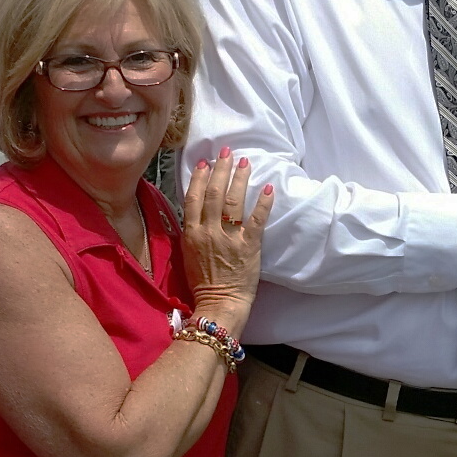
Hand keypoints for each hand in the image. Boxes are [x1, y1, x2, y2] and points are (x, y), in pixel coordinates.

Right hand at [179, 148, 274, 332]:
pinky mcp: (249, 245)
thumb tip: (195, 212)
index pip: (194, 197)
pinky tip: (268, 188)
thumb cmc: (202, 282)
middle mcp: (209, 231)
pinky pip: (257, 219)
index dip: (201, 177)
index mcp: (191, 232)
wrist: (218, 303)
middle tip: (228, 152)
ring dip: (240, 178)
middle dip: (222, 170)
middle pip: (215, 193)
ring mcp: (229, 237)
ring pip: (234, 200)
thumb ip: (191, 231)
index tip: (206, 162)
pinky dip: (263, 202)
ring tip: (245, 162)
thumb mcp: (187, 254)